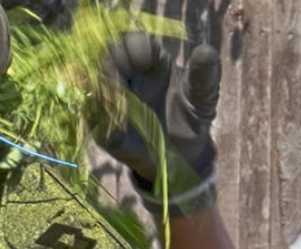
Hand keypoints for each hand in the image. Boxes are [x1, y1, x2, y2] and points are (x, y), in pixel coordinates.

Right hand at [95, 33, 221, 213]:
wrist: (183, 155)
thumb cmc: (191, 117)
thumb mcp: (203, 98)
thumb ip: (204, 76)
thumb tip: (207, 51)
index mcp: (149, 60)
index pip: (132, 40)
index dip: (134, 46)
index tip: (144, 62)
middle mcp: (126, 74)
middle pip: (106, 56)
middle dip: (112, 65)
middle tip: (123, 82)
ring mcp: (111, 99)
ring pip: (94, 84)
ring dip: (104, 92)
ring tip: (121, 106)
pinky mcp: (103, 125)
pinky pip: (93, 118)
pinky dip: (103, 120)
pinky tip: (118, 128)